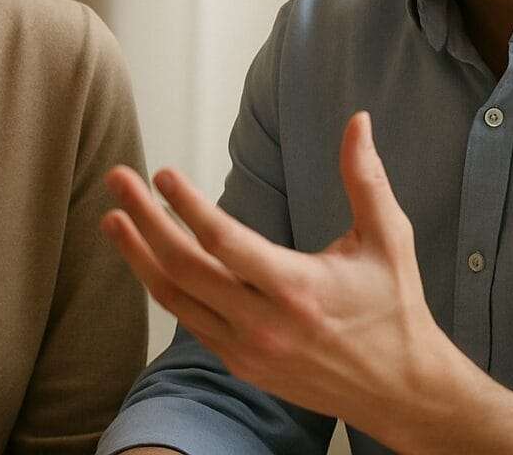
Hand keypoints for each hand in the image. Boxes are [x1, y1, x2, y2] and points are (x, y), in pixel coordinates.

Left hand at [101, 111, 447, 437]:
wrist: (399, 391)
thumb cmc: (394, 307)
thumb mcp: (388, 238)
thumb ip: (365, 177)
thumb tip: (358, 120)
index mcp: (298, 288)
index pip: (226, 242)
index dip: (188, 205)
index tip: (161, 173)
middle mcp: (264, 323)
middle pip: (186, 267)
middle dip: (144, 220)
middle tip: (118, 180)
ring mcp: (247, 349)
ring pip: (176, 298)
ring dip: (139, 255)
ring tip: (113, 216)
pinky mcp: (240, 364)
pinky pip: (188, 319)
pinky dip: (162, 285)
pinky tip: (145, 255)